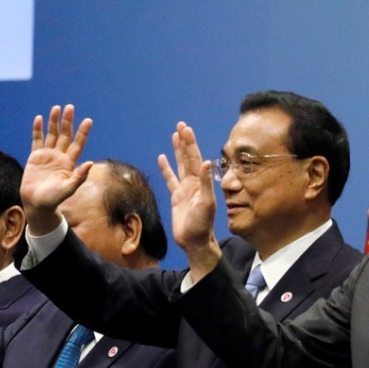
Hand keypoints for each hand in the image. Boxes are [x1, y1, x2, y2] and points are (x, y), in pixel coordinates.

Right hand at [22, 104, 93, 233]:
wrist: (37, 204)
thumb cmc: (54, 200)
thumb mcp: (68, 189)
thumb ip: (79, 177)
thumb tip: (90, 163)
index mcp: (69, 163)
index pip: (78, 144)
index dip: (82, 132)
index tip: (88, 121)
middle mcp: (60, 157)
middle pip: (65, 135)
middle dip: (68, 122)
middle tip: (70, 107)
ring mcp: (47, 156)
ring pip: (52, 135)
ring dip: (54, 122)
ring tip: (56, 108)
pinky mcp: (35, 157)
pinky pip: (37, 140)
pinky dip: (38, 130)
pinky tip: (39, 118)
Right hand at [159, 121, 219, 280]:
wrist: (194, 241)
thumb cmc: (202, 224)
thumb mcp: (206, 203)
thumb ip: (205, 183)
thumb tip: (206, 162)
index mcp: (200, 182)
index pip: (195, 158)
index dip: (190, 143)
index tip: (186, 129)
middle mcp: (193, 183)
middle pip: (188, 158)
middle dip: (185, 142)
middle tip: (181, 125)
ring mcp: (184, 189)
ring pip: (180, 165)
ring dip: (178, 151)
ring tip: (175, 136)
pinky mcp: (176, 198)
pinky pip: (170, 180)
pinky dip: (166, 169)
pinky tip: (162, 159)